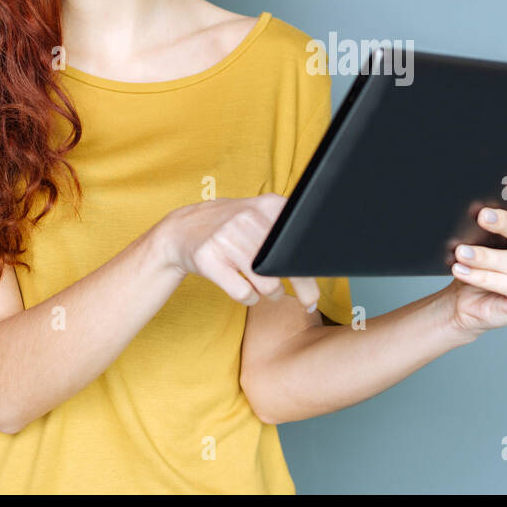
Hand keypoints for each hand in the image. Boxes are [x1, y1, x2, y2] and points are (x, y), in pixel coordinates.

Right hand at [152, 193, 321, 309]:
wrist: (181, 230)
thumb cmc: (231, 229)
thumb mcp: (260, 216)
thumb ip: (289, 232)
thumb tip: (324, 262)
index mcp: (267, 205)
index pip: (300, 240)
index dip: (312, 266)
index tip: (319, 282)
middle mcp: (247, 218)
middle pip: (286, 266)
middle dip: (302, 288)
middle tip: (308, 301)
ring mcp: (225, 238)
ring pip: (267, 284)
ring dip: (272, 294)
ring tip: (268, 289)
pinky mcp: (208, 259)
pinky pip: (243, 293)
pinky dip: (250, 299)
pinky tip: (246, 291)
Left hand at [443, 185, 506, 337]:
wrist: (468, 300)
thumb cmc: (482, 264)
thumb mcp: (488, 238)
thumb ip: (495, 222)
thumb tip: (483, 207)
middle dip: (505, 224)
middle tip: (482, 216)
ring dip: (484, 256)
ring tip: (461, 252)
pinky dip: (483, 276)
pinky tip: (463, 270)